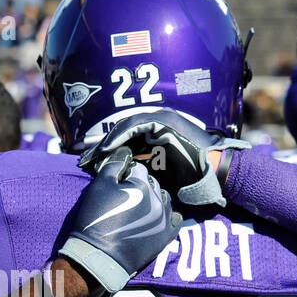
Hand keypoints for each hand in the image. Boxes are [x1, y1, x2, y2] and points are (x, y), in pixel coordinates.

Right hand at [57, 146, 180, 294]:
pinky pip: (176, 220)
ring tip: (139, 209)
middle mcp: (156, 199)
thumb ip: (113, 166)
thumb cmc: (94, 220)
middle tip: (125, 198)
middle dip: (140, 187)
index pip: (138, 170)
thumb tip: (125, 154)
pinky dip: (169, 216)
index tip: (117, 184)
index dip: (126, 175)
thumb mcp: (98, 187)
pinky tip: (159, 218)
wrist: (98, 257)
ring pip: (164, 199)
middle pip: (151, 184)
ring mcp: (164, 218)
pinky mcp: (165, 236)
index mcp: (141, 185)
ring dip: (154, 200)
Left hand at [77, 108, 248, 206]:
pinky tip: (107, 149)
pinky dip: (119, 136)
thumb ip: (140, 169)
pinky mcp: (163, 120)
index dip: (105, 149)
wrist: (213, 172)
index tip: (89, 162)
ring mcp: (160, 119)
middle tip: (82, 157)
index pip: (123, 137)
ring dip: (106, 141)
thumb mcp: (158, 173)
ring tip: (92, 155)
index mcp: (155, 133)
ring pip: (124, 126)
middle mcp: (156, 122)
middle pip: (120, 130)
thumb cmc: (189, 177)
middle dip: (100, 144)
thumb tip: (118, 178)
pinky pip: (134, 126)